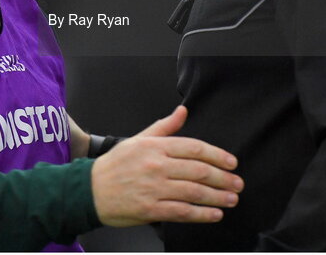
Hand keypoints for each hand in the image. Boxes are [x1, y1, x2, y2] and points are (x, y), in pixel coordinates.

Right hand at [90, 105, 242, 226]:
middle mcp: (157, 165)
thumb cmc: (114, 165)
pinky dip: (202, 214)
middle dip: (223, 178)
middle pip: (199, 170)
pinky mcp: (150, 209)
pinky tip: (215, 214)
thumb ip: (164, 127)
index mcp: (155, 146)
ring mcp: (154, 188)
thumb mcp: (138, 139)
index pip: (194, 148)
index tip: (231, 163)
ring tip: (231, 199)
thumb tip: (183, 111)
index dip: (217, 155)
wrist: (89, 190)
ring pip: (194, 192)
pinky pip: (182, 212)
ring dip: (217, 197)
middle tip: (237, 183)